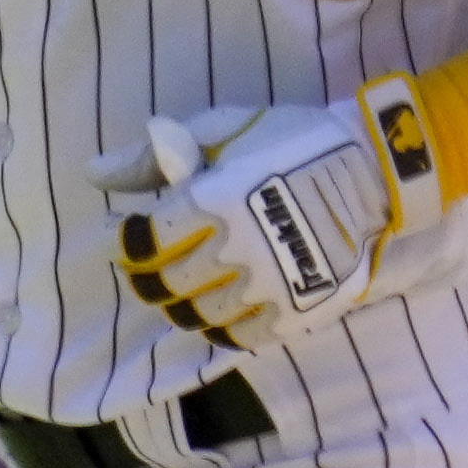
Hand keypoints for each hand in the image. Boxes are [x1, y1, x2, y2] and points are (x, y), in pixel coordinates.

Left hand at [98, 90, 427, 349]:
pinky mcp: (297, 309)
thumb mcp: (222, 130)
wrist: (375, 168)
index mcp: (213, 201)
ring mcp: (269, 284)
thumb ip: (154, 156)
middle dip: (148, 276)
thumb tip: (92, 175)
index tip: (131, 233)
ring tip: (188, 285)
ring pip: (199, 316)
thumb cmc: (293, 141)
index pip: (143, 243)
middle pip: (164, 285)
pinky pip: (242, 337)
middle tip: (153, 264)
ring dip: (183, 303)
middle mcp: (236, 249)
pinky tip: (225, 304)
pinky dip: (224, 327)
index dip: (127, 242)